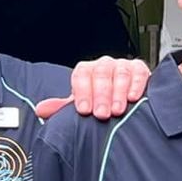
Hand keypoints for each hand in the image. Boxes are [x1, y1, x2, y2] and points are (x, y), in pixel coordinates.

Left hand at [35, 56, 151, 120]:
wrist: (127, 103)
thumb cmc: (102, 104)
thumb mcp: (83, 106)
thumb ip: (63, 108)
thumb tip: (41, 110)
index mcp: (87, 72)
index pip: (81, 75)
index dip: (82, 92)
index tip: (84, 110)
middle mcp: (104, 66)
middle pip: (101, 74)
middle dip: (101, 95)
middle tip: (101, 114)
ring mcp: (123, 66)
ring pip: (119, 74)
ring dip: (118, 93)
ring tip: (117, 111)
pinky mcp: (140, 70)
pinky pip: (138, 74)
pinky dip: (136, 85)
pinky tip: (134, 98)